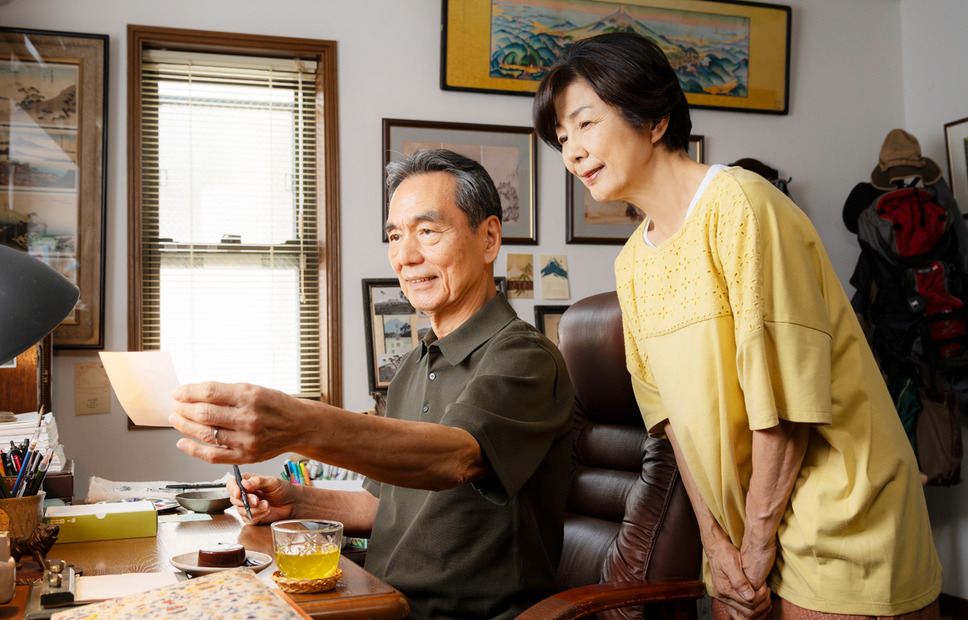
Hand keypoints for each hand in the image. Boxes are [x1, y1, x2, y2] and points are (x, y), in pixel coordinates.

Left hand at [169, 382, 307, 463]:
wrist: (300, 426)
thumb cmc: (276, 405)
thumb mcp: (255, 390)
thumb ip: (227, 393)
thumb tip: (194, 395)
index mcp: (250, 396)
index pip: (209, 393)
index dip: (188, 392)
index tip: (178, 392)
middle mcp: (248, 418)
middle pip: (204, 414)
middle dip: (183, 409)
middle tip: (175, 406)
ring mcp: (246, 440)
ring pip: (206, 434)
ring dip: (185, 426)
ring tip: (176, 419)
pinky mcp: (246, 456)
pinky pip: (213, 456)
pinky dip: (194, 449)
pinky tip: (182, 442)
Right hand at [228, 473, 296, 524]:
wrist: (293, 503)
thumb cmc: (283, 490)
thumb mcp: (272, 482)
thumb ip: (258, 482)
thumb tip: (244, 483)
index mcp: (247, 482)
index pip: (232, 484)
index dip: (232, 489)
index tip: (238, 493)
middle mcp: (245, 494)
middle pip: (234, 499)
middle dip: (246, 501)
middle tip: (258, 500)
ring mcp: (248, 507)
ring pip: (241, 511)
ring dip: (255, 509)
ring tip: (267, 505)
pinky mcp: (253, 517)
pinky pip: (249, 520)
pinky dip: (258, 516)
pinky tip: (267, 511)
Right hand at [706, 538, 772, 618]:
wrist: (716, 549)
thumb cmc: (724, 554)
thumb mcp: (731, 563)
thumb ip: (739, 581)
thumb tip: (749, 596)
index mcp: (724, 590)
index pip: (749, 605)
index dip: (761, 598)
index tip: (765, 587)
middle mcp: (723, 597)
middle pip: (748, 615)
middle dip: (762, 606)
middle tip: (768, 593)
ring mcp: (725, 599)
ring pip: (745, 617)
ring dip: (759, 612)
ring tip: (767, 599)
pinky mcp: (729, 598)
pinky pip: (742, 613)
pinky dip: (754, 612)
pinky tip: (761, 603)